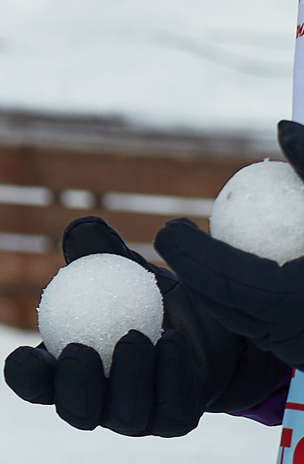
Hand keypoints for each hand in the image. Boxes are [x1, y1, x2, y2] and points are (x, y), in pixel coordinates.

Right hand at [3, 217, 283, 435]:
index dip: (24, 375)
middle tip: (82, 350)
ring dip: (128, 377)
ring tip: (139, 336)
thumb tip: (83, 231)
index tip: (26, 353)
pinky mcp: (175, 420)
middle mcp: (96, 400)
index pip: (32, 382)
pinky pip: (169, 410)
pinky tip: (172, 342)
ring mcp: (136, 416)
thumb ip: (98, 251)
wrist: (208, 322)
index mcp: (63, 367)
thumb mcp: (121, 268)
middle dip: (75, 387)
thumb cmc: (145, 292)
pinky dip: (168, 376)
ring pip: (124, 416)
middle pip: (75, 412)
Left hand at [157, 120, 303, 371]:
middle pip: (229, 309)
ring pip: (248, 326)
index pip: (231, 280)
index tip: (172, 228)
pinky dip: (248, 306)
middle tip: (176, 237)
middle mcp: (303, 337)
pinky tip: (239, 274)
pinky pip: (271, 333)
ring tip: (199, 253)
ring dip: (216, 293)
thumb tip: (283, 126)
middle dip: (194, 275)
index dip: (193, 256)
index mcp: (300, 301)